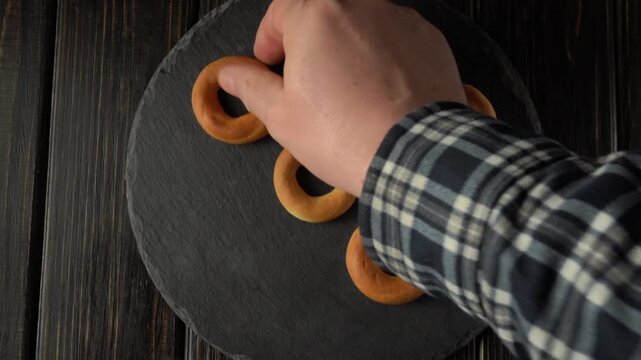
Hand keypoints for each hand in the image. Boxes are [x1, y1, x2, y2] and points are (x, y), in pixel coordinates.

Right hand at [218, 0, 464, 195]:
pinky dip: (381, 56)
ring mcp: (399, 19)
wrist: (415, 156)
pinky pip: (393, 38)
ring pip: (359, 24)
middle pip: (321, 13)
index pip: (280, 12)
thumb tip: (227, 73)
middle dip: (307, 40)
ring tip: (345, 90)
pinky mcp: (428, 38)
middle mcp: (360, 4)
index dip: (269, 40)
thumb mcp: (282, 116)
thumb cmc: (344, 135)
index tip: (269, 64)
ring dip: (344, 46)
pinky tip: (379, 91)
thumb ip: (250, 85)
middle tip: (304, 77)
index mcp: (316, 14)